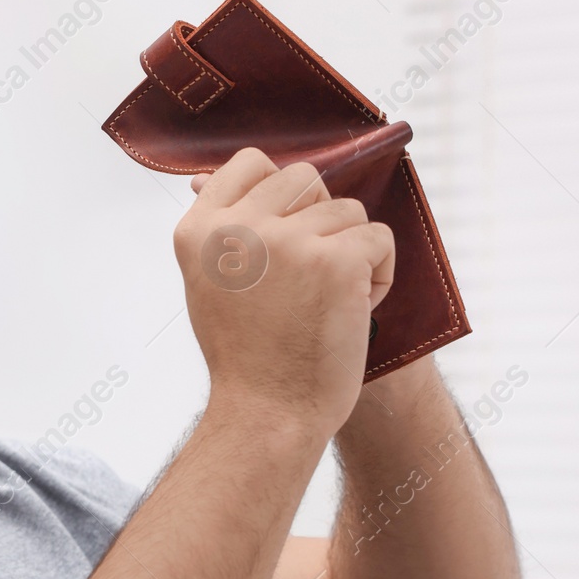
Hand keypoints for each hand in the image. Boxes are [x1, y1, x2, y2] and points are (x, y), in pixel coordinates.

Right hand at [174, 147, 394, 431]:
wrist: (268, 416)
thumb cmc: (246, 357)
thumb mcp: (210, 284)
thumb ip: (218, 229)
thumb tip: (206, 178)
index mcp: (199, 231)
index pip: (250, 163)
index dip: (280, 192)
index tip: (283, 236)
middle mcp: (238, 227)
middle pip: (306, 179)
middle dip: (320, 222)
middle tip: (306, 280)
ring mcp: (288, 241)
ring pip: (347, 210)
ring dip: (351, 253)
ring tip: (325, 302)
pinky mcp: (337, 260)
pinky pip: (379, 238)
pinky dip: (378, 275)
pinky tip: (351, 310)